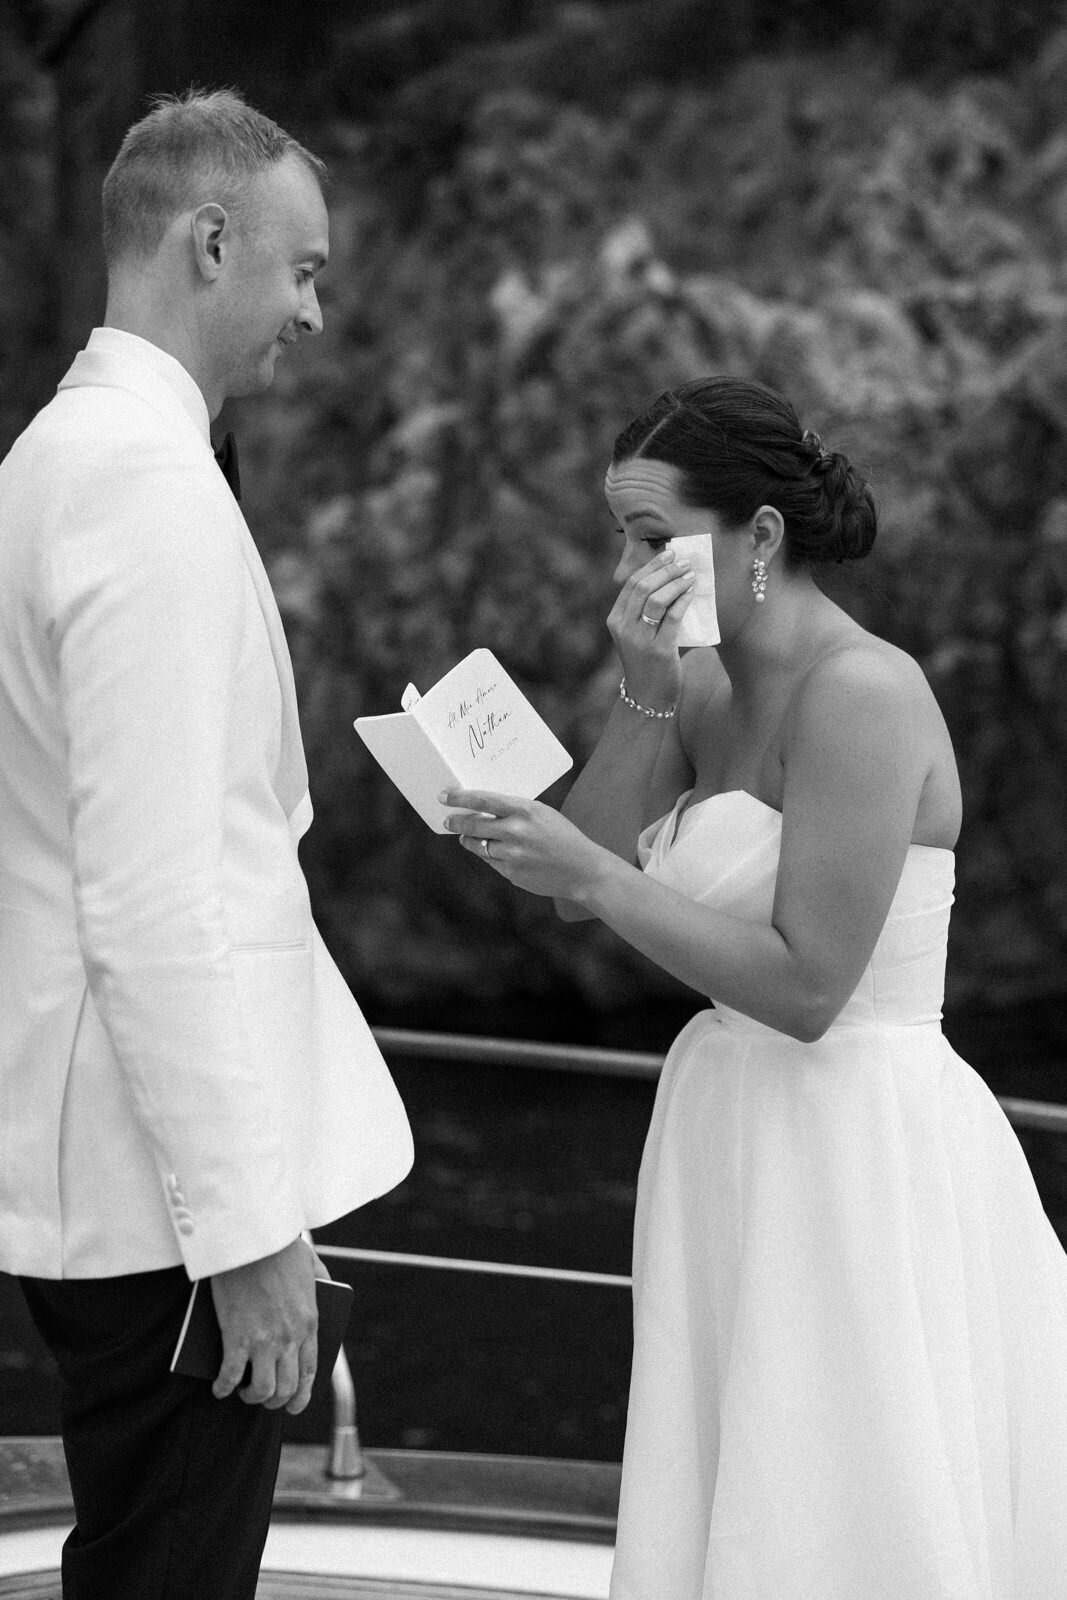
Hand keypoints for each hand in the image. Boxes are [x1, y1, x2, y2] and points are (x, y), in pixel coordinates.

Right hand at [210, 1236, 318, 1413]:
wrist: (252, 1237)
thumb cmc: (279, 1245)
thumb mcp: (312, 1262)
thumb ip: (323, 1280)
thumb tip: (329, 1291)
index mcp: (309, 1322)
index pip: (310, 1372)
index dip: (301, 1395)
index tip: (292, 1404)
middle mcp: (290, 1338)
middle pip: (286, 1387)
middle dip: (275, 1400)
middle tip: (262, 1397)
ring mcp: (264, 1340)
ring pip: (262, 1390)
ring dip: (252, 1397)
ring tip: (242, 1391)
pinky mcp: (236, 1337)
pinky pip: (230, 1375)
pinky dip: (223, 1387)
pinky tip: (218, 1387)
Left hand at [442, 788, 610, 901]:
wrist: (583, 869)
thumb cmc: (563, 836)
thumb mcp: (541, 814)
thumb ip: (513, 811)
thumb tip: (481, 809)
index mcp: (525, 810)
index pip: (483, 799)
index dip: (459, 797)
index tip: (443, 796)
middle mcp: (515, 831)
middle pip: (472, 824)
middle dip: (456, 822)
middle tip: (448, 820)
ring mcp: (512, 855)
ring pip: (476, 845)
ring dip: (469, 839)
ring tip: (467, 836)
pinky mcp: (511, 873)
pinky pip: (490, 861)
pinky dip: (489, 854)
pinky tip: (497, 851)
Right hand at [608, 547, 694, 707]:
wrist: (647, 697)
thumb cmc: (646, 662)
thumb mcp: (635, 635)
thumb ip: (643, 611)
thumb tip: (667, 578)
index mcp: (615, 621)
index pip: (632, 584)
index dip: (652, 566)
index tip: (669, 554)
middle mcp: (624, 628)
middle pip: (643, 587)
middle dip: (665, 569)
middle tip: (683, 560)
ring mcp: (640, 640)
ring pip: (657, 599)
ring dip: (676, 581)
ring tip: (690, 573)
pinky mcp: (659, 650)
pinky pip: (673, 617)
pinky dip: (683, 600)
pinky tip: (692, 591)